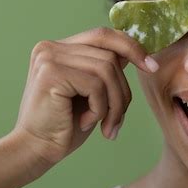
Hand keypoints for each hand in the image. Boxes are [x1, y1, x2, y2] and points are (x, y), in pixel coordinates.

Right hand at [13, 27, 158, 168]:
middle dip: (123, 89)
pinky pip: (96, 85)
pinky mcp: (51, 73)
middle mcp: (51, 47)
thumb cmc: (65, 125)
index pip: (103, 35)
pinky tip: (86, 123)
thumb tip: (136, 52)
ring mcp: (49, 57)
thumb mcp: (92, 92)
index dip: (131, 47)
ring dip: (115, 104)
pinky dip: (100, 109)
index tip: (152, 66)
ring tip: (106, 125)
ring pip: (107, 70)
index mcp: (59, 47)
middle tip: (120, 119)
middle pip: (110, 54)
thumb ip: (106, 68)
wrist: (35, 152)